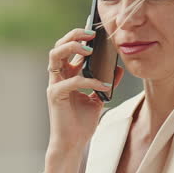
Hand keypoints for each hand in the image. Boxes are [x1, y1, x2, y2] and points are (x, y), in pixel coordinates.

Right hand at [47, 28, 123, 150]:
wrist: (73, 143)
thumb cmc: (82, 122)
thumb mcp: (99, 98)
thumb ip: (105, 81)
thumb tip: (118, 67)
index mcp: (67, 74)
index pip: (70, 48)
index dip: (80, 36)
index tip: (95, 29)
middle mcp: (58, 76)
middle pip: (59, 46)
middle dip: (74, 36)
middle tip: (91, 34)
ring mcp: (55, 84)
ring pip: (55, 56)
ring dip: (72, 47)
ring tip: (90, 49)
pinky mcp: (55, 96)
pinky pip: (71, 82)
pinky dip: (89, 81)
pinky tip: (103, 85)